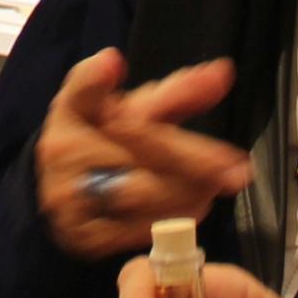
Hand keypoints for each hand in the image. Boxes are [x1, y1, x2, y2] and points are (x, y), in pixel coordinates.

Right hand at [36, 49, 252, 258]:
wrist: (73, 195)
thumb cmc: (113, 142)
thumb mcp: (141, 111)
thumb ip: (181, 92)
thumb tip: (224, 72)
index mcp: (73, 109)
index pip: (83, 89)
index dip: (96, 77)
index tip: (113, 62)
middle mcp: (61, 150)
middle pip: (130, 146)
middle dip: (191, 158)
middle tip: (237, 168)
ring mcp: (67, 196)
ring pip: (135, 193)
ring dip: (187, 191)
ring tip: (217, 187)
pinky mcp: (81, 236)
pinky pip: (134, 229)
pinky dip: (172, 218)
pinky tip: (195, 207)